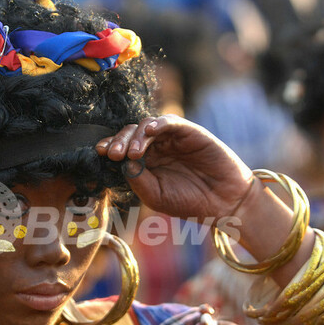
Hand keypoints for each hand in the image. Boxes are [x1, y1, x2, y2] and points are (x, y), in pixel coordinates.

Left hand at [96, 115, 252, 220]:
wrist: (223, 203)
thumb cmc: (189, 201)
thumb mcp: (156, 196)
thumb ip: (137, 180)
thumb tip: (121, 163)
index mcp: (144, 162)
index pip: (121, 148)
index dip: (109, 147)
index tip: (100, 153)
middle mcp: (156, 147)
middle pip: (130, 134)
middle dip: (118, 141)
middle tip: (112, 154)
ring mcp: (172, 138)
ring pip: (146, 126)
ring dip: (136, 137)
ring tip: (133, 153)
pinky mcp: (189, 132)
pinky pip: (170, 122)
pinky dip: (159, 124)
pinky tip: (150, 132)